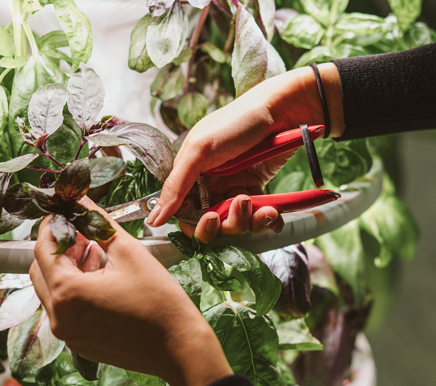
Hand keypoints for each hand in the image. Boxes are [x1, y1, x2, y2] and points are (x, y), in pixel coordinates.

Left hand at [29, 203, 232, 385]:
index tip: (66, 213)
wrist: (179, 346)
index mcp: (67, 293)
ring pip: (52, 291)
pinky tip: (100, 278)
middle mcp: (59, 317)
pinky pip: (65, 311)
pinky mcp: (79, 344)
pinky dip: (75, 291)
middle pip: (41, 271)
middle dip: (58, 248)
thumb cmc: (159, 301)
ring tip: (95, 253)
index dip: (53, 226)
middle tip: (82, 234)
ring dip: (67, 269)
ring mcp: (68, 334)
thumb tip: (82, 201)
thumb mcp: (129, 252)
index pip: (43, 249)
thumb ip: (99, 224)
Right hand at [146, 64, 343, 242]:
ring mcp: (235, 190)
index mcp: (191, 176)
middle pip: (213, 225)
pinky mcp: (258, 192)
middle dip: (226, 224)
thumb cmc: (238, 122)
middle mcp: (211, 186)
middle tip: (238, 206)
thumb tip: (152, 219)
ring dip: (249, 221)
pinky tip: (273, 212)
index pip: (185, 215)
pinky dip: (267, 221)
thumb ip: (176, 186)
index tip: (210, 220)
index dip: (196, 225)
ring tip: (260, 205)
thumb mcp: (200, 151)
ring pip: (237, 225)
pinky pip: (259, 219)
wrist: (283, 110)